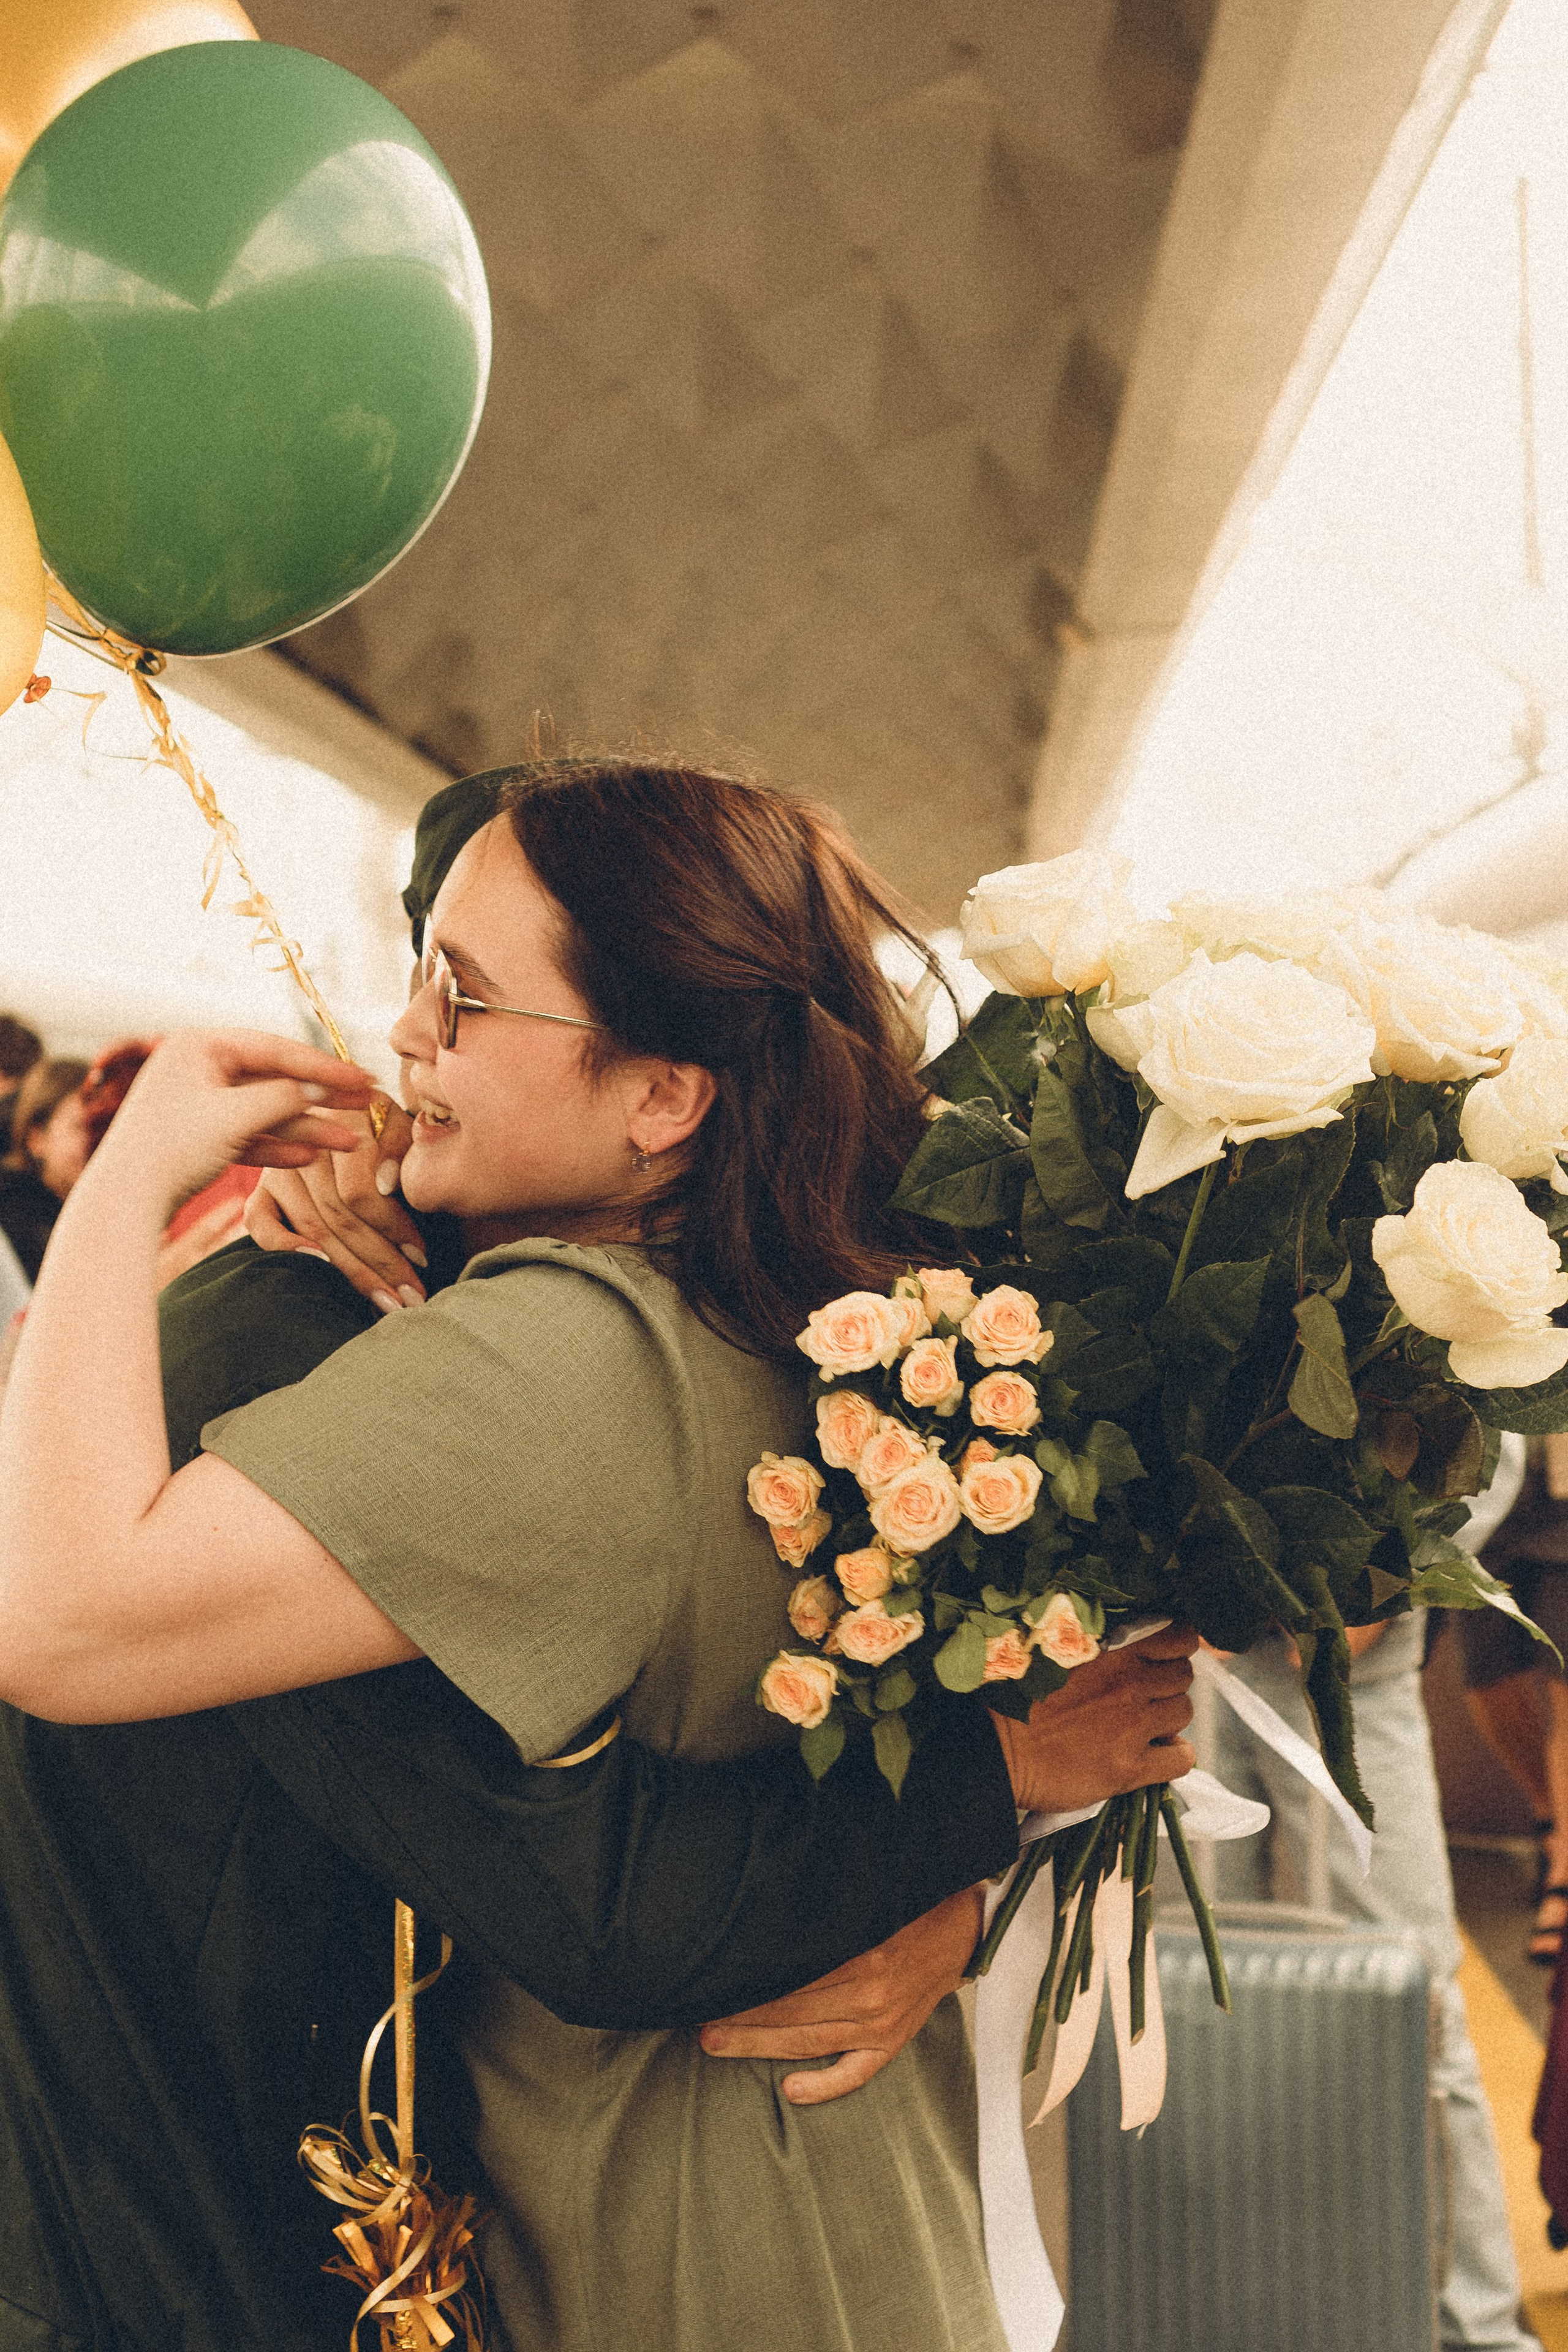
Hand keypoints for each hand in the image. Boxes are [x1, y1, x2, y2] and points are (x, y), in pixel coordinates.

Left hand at [85, 1032, 371, 1215]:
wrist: (124, 1201)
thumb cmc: (171, 1148)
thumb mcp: (236, 1115)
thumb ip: (286, 1096)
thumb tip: (326, 1085)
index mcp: (199, 1045)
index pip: (275, 1049)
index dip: (324, 1066)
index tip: (364, 1077)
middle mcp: (198, 1067)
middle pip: (274, 1079)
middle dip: (321, 1098)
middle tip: (367, 1104)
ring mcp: (197, 1103)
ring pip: (264, 1111)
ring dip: (306, 1127)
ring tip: (349, 1143)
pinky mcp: (198, 1137)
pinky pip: (247, 1136)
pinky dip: (276, 1147)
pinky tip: (308, 1159)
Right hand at [245, 1098, 428, 1308]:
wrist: (358, 1116)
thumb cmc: (394, 1131)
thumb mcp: (409, 1131)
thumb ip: (403, 1152)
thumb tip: (387, 1183)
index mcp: (342, 1122)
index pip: (359, 1191)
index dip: (392, 1228)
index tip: (423, 1258)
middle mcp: (303, 1144)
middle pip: (336, 1217)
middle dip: (379, 1263)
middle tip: (412, 1299)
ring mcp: (279, 1168)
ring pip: (310, 1229)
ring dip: (350, 1272)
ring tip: (387, 1302)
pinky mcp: (263, 1188)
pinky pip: (260, 1223)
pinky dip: (286, 1249)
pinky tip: (323, 1274)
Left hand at [698, 1883, 984, 2105]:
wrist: (961, 1930)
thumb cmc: (905, 1906)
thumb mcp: (866, 1900)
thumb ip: (824, 1914)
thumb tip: (769, 1909)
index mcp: (861, 1958)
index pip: (790, 1981)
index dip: (749, 1988)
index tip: (712, 1987)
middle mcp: (868, 1997)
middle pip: (791, 2015)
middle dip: (742, 2021)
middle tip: (702, 2025)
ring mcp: (880, 2025)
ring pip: (809, 2042)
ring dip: (760, 2045)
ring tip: (719, 2044)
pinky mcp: (892, 2043)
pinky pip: (855, 2073)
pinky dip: (824, 2085)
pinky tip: (792, 2090)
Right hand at [989, 1622, 1197, 1814]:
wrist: (994, 1750)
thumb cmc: (1017, 1698)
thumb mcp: (1058, 1652)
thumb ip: (1099, 1647)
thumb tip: (1136, 1650)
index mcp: (1111, 1649)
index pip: (1179, 1636)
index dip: (1175, 1648)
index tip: (1160, 1658)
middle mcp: (1129, 1683)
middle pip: (1183, 1675)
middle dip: (1167, 1684)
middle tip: (1142, 1697)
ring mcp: (1132, 1725)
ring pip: (1183, 1712)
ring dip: (1167, 1718)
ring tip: (1140, 1726)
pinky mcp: (1130, 1767)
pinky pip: (1182, 1758)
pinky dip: (1173, 1756)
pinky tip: (1152, 1756)